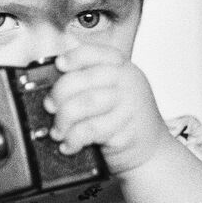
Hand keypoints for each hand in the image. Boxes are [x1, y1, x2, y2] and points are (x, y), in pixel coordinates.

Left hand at [45, 44, 172, 175]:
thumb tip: (50, 83)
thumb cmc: (122, 119)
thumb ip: (86, 81)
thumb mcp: (110, 91)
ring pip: (84, 105)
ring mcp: (129, 106)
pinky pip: (90, 131)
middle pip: (82, 80)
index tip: (59, 64)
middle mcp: (127, 82)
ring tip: (58, 132)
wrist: (152, 149)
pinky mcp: (126, 130)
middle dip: (58, 95)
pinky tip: (69, 145)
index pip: (94, 53)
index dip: (73, 56)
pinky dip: (73, 139)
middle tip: (50, 108)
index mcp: (121, 67)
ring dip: (62, 120)